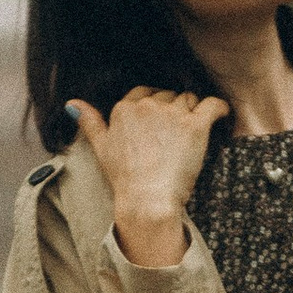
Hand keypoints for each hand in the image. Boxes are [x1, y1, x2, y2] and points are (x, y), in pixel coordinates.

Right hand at [66, 86, 226, 266]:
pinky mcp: (195, 125)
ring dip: (193, 112)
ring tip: (192, 135)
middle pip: (168, 95)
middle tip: (174, 137)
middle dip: (173, 111)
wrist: (146, 200)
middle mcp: (147, 105)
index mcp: (124, 108)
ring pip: (189, 99)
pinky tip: (221, 114)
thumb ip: (89, 122)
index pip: (144, 92)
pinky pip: (213, 104)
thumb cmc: (124, 178)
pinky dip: (220, 108)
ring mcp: (172, 114)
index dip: (154, 107)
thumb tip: (72, 104)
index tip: (158, 124)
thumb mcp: (101, 147)